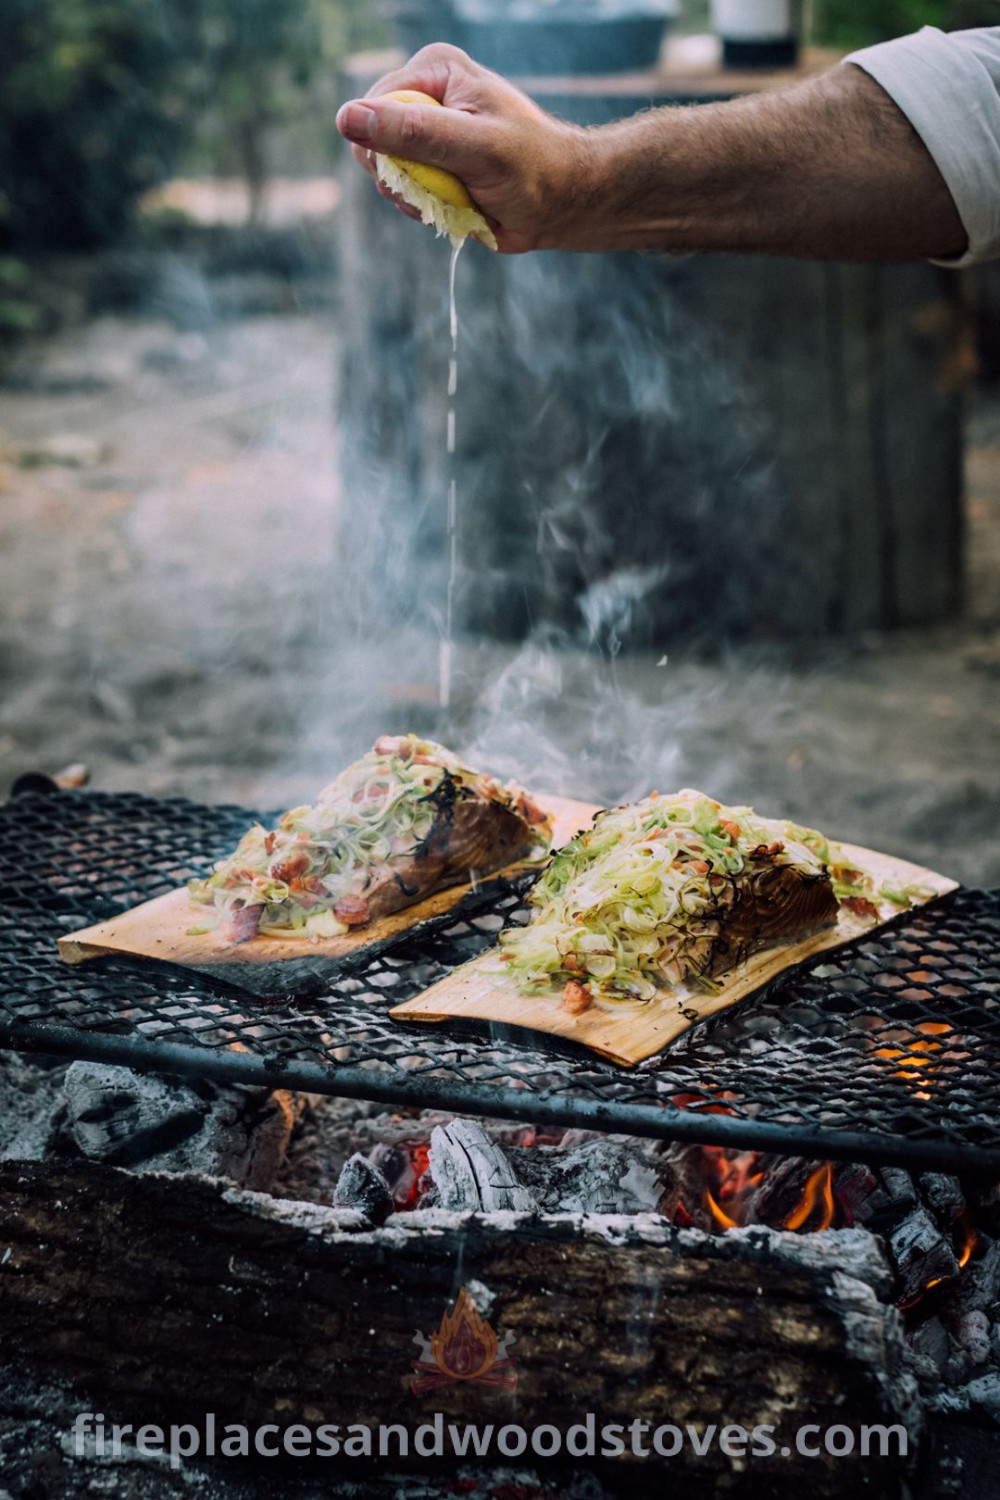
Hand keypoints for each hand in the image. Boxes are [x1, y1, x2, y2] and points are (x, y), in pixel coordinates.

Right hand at [335, 44, 592, 253]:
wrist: (563, 203)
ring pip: (384, 174)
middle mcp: (424, 96)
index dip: (390, 150)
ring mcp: (425, 133)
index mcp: (434, 70)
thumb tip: (347, 118)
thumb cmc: (531, 170)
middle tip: (447, 186)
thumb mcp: (474, 148)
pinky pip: (401, 192)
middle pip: (371, 143)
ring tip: (458, 196)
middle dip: (403, 176)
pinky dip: (423, 208)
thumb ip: (413, 133)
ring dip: (415, 197)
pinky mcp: (429, 165)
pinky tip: (456, 205)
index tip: (433, 168)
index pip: (371, 109)